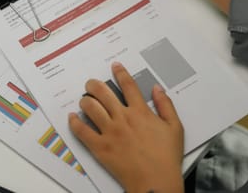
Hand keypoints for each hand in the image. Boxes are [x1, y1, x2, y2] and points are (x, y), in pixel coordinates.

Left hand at [69, 62, 183, 192]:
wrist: (156, 181)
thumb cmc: (166, 157)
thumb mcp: (175, 127)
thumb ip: (165, 105)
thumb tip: (157, 88)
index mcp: (140, 112)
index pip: (128, 85)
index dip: (120, 72)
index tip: (115, 66)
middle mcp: (123, 118)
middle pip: (103, 92)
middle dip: (94, 84)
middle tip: (91, 83)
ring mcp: (110, 132)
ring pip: (90, 107)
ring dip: (85, 100)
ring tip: (84, 100)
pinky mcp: (100, 147)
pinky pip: (82, 131)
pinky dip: (75, 122)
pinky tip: (73, 117)